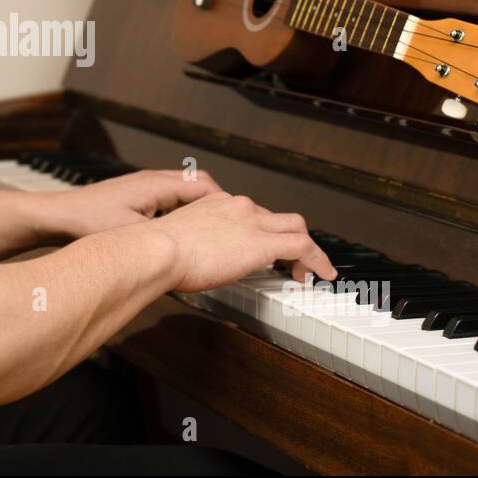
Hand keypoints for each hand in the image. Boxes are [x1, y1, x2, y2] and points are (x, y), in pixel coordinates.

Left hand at [46, 168, 224, 239]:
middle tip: (230, 222)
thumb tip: (188, 247)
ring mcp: (142, 187)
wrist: (56, 215)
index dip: (224, 203)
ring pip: (182, 190)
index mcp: (156, 184)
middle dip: (217, 202)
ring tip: (211, 227)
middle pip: (197, 183)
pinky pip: (167, 197)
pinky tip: (179, 230)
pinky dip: (180, 210)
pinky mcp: (133, 196)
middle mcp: (151, 180)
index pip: (204, 185)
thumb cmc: (85, 220)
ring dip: (198, 205)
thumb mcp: (129, 232)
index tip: (236, 219)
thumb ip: (160, 238)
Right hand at [151, 190, 336, 292]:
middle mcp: (237, 206)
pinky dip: (317, 259)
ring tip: (308, 270)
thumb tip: (187, 263)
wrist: (157, 250)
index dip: (262, 230)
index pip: (250, 212)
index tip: (261, 247)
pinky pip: (303, 247)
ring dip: (306, 247)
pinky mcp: (263, 243)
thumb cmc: (156, 251)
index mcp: (216, 203)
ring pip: (296, 226)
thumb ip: (189, 246)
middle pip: (277, 216)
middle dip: (287, 236)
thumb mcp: (174, 241)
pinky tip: (322, 274)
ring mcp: (252, 222)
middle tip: (290, 258)